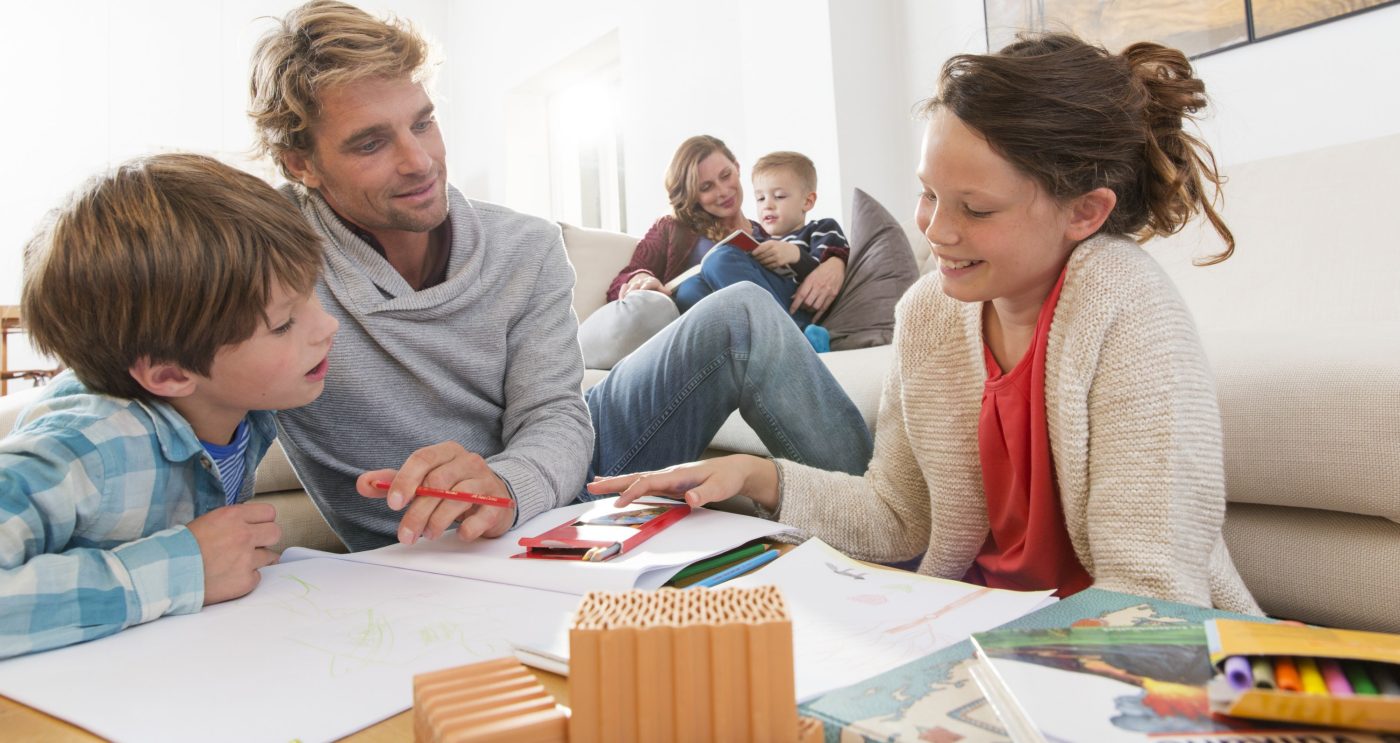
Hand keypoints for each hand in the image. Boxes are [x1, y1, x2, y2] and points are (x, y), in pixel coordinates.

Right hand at [188, 502, 281, 604]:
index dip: (263, 521)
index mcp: (233, 517)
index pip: (269, 512)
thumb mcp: (207, 522)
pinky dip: (247, 578)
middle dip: (266, 538)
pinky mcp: (246, 581)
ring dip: (257, 559)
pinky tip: (230, 578)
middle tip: (253, 545)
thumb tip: (250, 525)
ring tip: (237, 563)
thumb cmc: (181, 548)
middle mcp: (244, 535)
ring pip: (270, 556)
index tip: (257, 527)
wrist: (167, 574)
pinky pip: (257, 577)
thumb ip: (233, 522)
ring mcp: (247, 560)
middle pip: (276, 532)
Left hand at [356, 442, 516, 544]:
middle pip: (438, 483)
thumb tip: (363, 484)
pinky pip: (482, 516)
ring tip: (428, 534)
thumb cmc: (454, 486)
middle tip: (405, 534)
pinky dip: (467, 528)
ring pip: (458, 498)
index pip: (423, 458)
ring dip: (437, 522)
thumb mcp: (424, 480)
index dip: (406, 480)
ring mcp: (485, 481)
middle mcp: (468, 461)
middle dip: (418, 512)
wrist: (496, 494)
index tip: (393, 504)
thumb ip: (394, 482)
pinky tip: (459, 534)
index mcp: (447, 451)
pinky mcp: (497, 503)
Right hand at [585, 454, 779, 511]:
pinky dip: (629, 485)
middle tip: (591, 487)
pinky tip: (619, 488)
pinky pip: (644, 484)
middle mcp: (669, 474)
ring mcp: (667, 478)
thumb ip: (705, 494)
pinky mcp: (669, 483)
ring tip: (595, 485)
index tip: (618, 504)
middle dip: (614, 483)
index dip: (633, 492)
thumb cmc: (727, 478)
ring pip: (637, 479)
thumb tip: (690, 498)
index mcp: (677, 475)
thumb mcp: (720, 488)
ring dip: (616, 482)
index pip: (649, 482)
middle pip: (636, 477)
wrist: (734, 469)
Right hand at [619, 272, 664, 298]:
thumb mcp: (660, 288)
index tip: (642, 290)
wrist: (648, 282)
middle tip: (631, 296)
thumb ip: (663, 290)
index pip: (648, 283)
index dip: (645, 286)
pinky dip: (622, 293)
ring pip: (630, 287)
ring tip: (625, 299)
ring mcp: (635, 283)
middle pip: (637, 284)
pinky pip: (624, 289)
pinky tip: (621, 299)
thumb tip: (669, 292)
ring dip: (627, 293)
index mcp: (651, 281)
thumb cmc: (655, 288)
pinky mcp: (629, 286)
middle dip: (634, 290)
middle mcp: (642, 281)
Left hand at [749, 240, 799, 270]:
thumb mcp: (773, 242)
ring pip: (764, 262)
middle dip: (757, 258)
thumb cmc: (779, 246)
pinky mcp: (779, 263)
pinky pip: (769, 266)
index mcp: (772, 243)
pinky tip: (764, 264)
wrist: (792, 251)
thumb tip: (753, 250)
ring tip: (758, 262)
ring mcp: (777, 257)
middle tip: (753, 259)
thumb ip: (764, 245)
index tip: (752, 254)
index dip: (755, 252)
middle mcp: (774, 250)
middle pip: (762, 256)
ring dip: (760, 262)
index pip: (761, 248)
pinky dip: (766, 266)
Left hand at [790, 258, 844, 320]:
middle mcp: (818, 287)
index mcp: (811, 280)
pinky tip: (813, 320)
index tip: (791, 311)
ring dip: (810, 310)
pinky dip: (818, 315)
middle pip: (808, 302)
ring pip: (815, 307)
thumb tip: (793, 298)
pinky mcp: (833, 295)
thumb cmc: (821, 270)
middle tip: (801, 307)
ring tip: (808, 309)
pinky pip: (824, 308)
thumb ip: (801, 287)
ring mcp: (826, 291)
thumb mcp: (810, 275)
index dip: (795, 305)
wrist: (837, 265)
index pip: (801, 295)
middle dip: (803, 307)